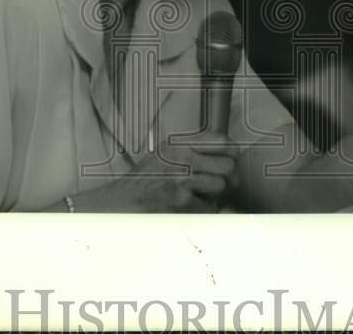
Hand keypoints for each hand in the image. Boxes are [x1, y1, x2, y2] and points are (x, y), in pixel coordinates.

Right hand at [71, 132, 238, 212]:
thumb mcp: (163, 156)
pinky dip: (203, 212)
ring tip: (202, 198)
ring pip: (220, 186)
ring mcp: (182, 179)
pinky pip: (208, 208)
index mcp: (178, 144)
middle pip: (227, 165)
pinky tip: (190, 210)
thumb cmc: (143, 182)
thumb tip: (225, 154)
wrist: (120, 203)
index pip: (220, 140)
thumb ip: (189, 151)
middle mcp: (182, 158)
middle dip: (229, 179)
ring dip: (215, 197)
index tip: (231, 160)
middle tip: (222, 187)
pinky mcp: (181, 201)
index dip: (232, 152)